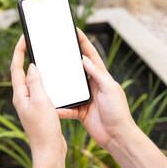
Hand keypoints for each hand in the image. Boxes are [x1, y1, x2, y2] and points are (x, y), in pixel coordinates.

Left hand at [10, 35, 66, 154]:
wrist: (49, 150)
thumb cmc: (44, 129)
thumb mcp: (41, 101)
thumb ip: (35, 83)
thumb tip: (31, 67)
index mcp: (20, 95)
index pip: (16, 68)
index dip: (19, 51)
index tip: (23, 38)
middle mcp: (23, 98)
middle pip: (22, 73)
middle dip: (25, 57)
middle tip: (32, 44)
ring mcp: (31, 103)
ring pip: (32, 81)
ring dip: (36, 68)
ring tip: (43, 58)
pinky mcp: (39, 109)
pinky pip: (40, 90)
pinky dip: (45, 81)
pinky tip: (53, 80)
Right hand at [57, 28, 135, 148]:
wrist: (117, 136)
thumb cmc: (118, 111)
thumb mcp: (109, 88)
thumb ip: (97, 73)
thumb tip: (84, 59)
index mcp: (102, 77)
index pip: (91, 56)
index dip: (84, 43)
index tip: (75, 31)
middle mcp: (93, 86)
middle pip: (77, 70)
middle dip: (67, 61)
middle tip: (55, 50)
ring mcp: (86, 99)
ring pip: (70, 88)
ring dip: (61, 85)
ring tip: (48, 77)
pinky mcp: (80, 112)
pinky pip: (68, 108)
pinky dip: (61, 108)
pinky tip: (53, 107)